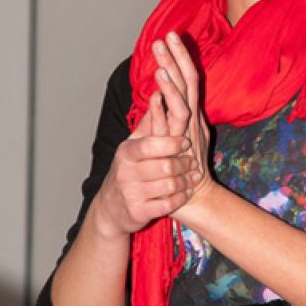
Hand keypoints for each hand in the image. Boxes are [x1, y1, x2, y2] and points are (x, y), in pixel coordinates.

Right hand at [92, 83, 199, 240]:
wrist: (111, 208)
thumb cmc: (128, 170)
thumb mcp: (133, 145)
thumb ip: (150, 121)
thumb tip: (159, 94)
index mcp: (126, 152)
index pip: (151, 144)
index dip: (172, 143)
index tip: (186, 143)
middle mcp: (126, 172)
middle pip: (166, 166)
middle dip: (184, 165)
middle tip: (193, 163)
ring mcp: (131, 193)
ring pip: (169, 186)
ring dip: (185, 182)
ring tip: (192, 177)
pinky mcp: (138, 212)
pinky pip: (168, 205)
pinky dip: (180, 198)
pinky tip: (185, 192)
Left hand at [151, 31, 213, 202]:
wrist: (194, 199)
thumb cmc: (179, 168)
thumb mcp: (169, 136)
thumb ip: (162, 116)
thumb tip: (155, 95)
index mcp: (191, 113)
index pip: (189, 78)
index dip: (181, 57)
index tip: (171, 36)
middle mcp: (193, 118)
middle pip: (190, 80)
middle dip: (179, 57)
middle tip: (168, 35)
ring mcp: (189, 130)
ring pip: (184, 97)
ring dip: (173, 76)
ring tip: (161, 57)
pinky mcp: (182, 143)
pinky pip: (176, 120)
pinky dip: (167, 102)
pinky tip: (157, 88)